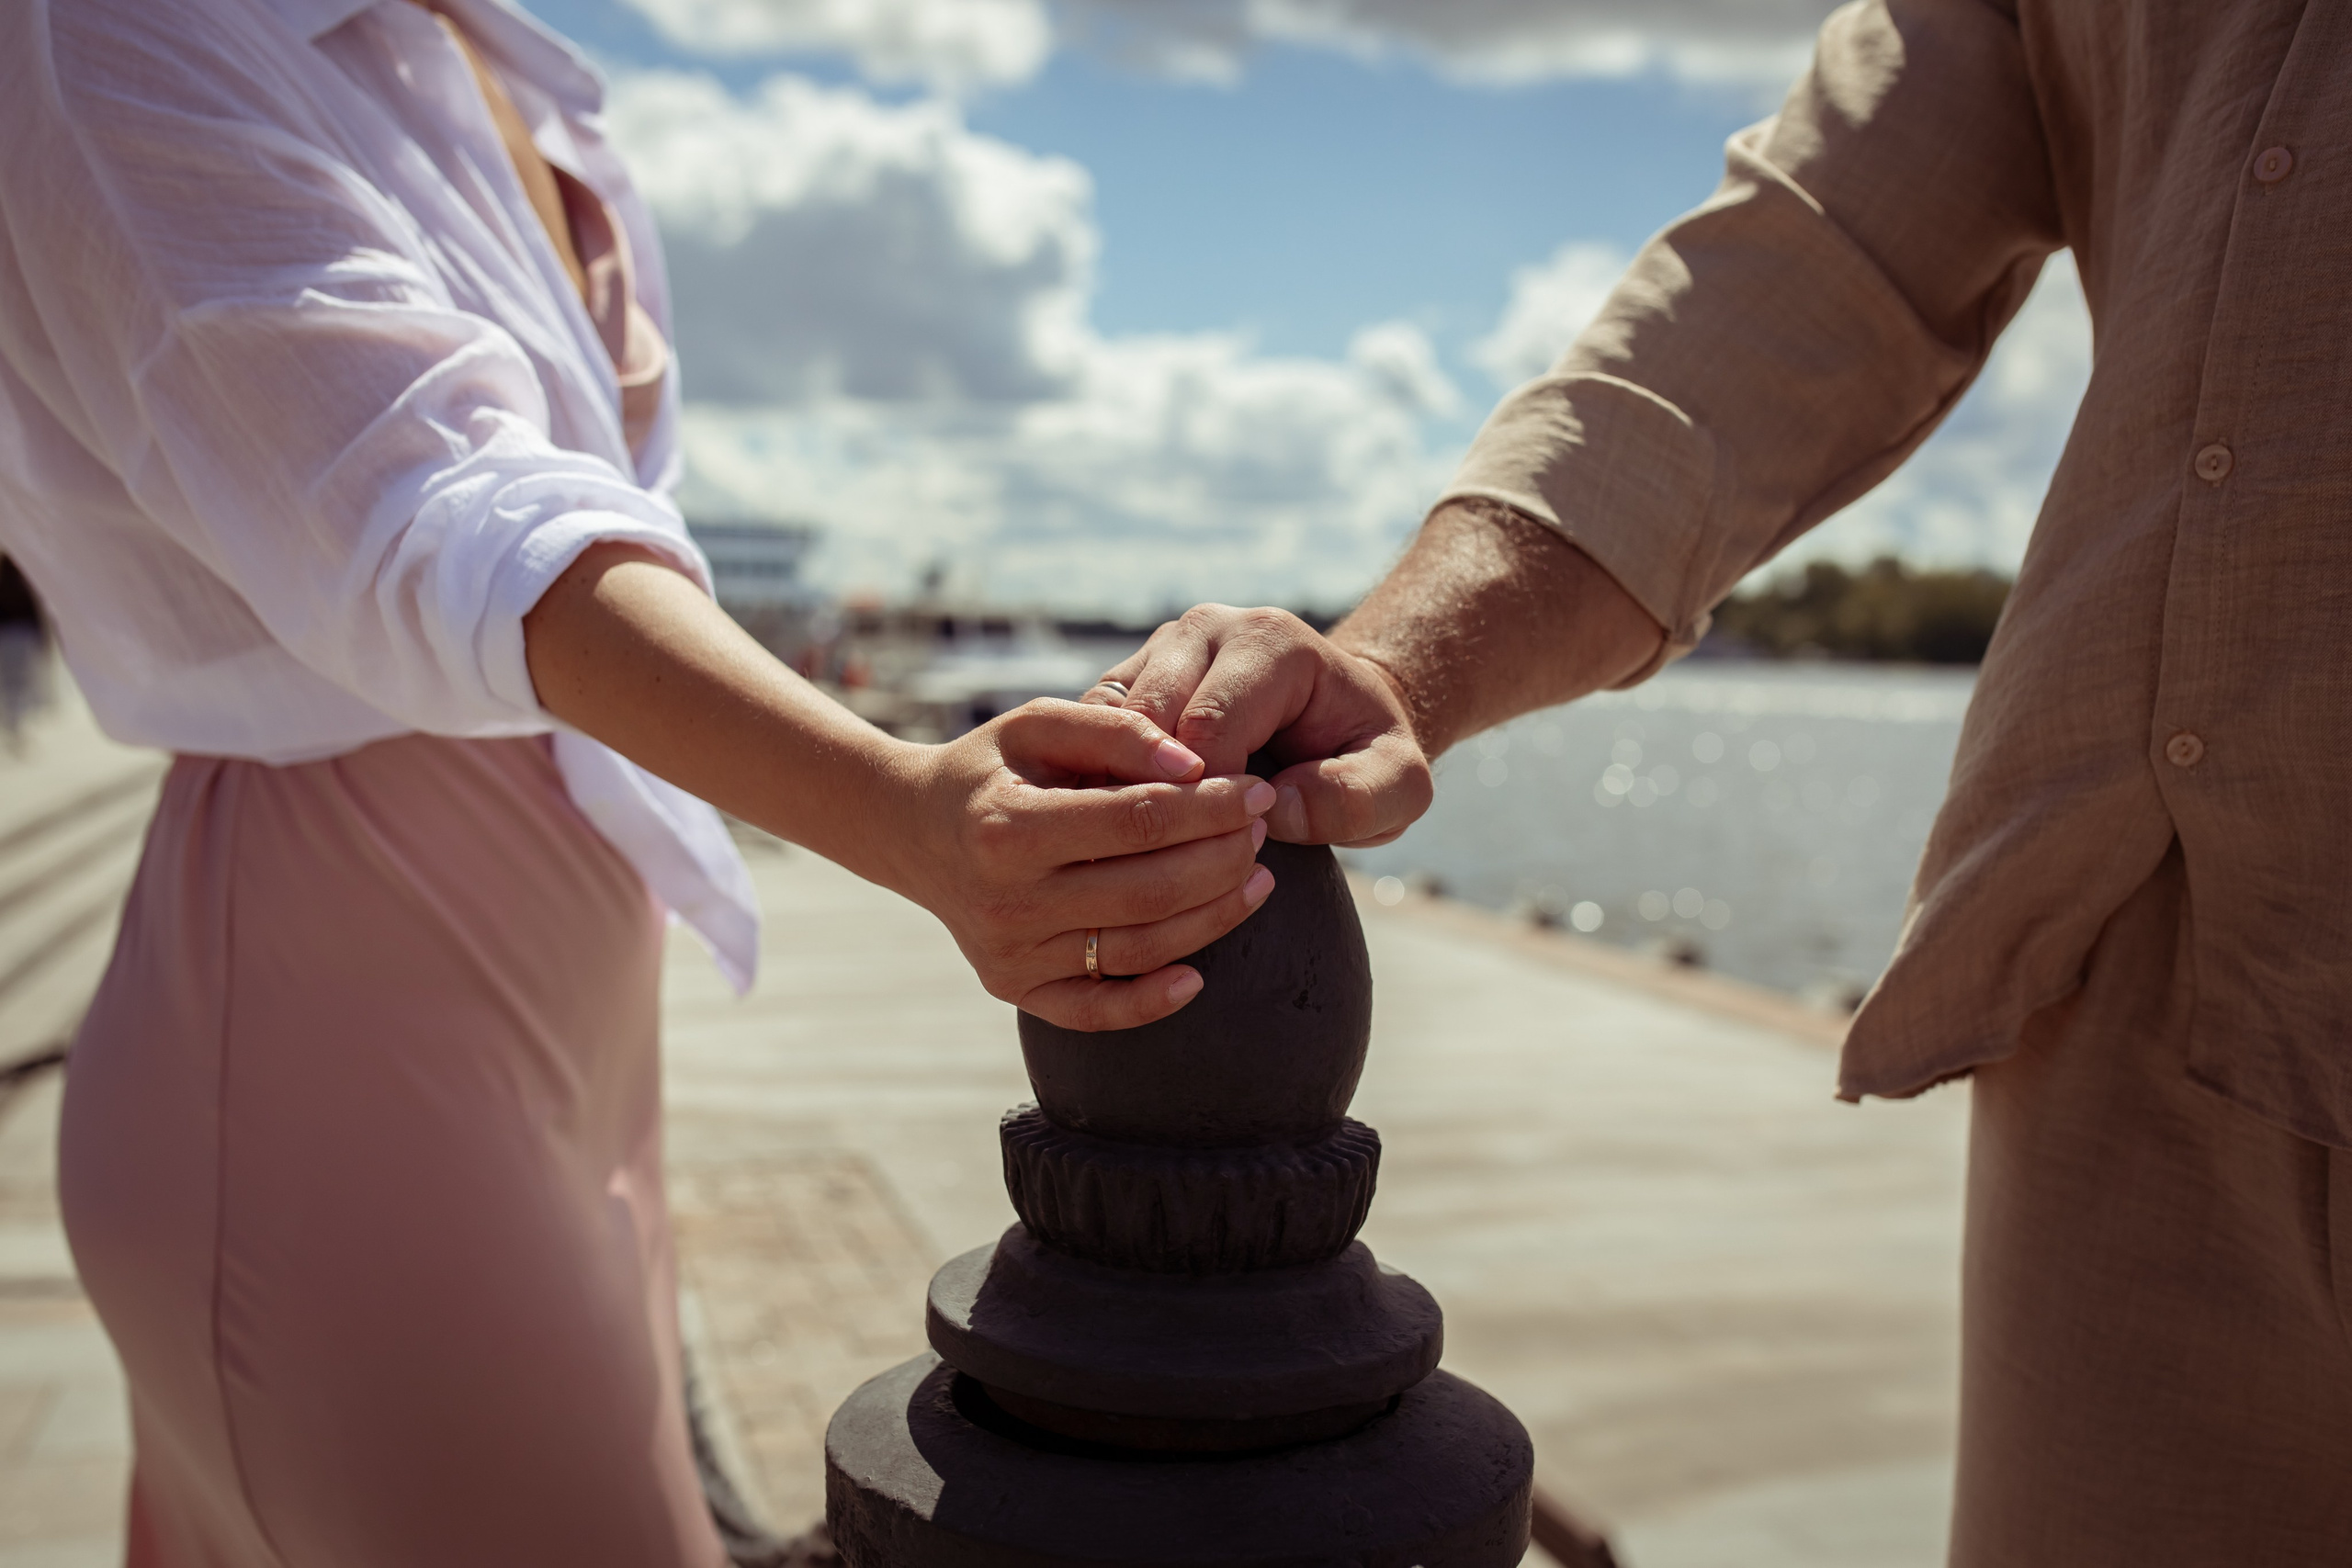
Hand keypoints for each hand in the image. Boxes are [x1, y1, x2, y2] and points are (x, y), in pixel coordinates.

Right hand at [879, 698, 1278, 1031]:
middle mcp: (1007, 900)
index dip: (1211, 806)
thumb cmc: (991, 768)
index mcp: (1009, 827)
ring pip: (1139, 949)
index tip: (1256, 790)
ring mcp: (1010, 953)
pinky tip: (1200, 975)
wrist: (913, 831)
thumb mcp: (1036, 723)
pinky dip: (1152, 1002)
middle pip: (1150, 890)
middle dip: (1224, 859)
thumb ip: (1114, 729)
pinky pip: (1096, 1011)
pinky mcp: (1014, 987)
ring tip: (1256, 878)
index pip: (1138, 820)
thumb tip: (1193, 762)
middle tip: (1261, 830)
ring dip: (1213, 918)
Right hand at [1086, 606, 1431, 847]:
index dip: (1207, 800)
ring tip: (1135, 848)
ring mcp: (1158, 651)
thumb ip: (1356, 799)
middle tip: (1173, 858)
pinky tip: (1112, 830)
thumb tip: (1274, 811)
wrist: (1342, 720)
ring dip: (1112, 789)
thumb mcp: (1400, 785)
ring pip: (1102, 724)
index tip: (1229, 845)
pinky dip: (1095, 782)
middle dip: (1154, 795)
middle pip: (1145, 722)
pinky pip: (1088, 734)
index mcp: (1268, 643)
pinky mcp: (1128, 681)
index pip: (1210, 725)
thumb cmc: (1368, 756)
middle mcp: (1204, 631)